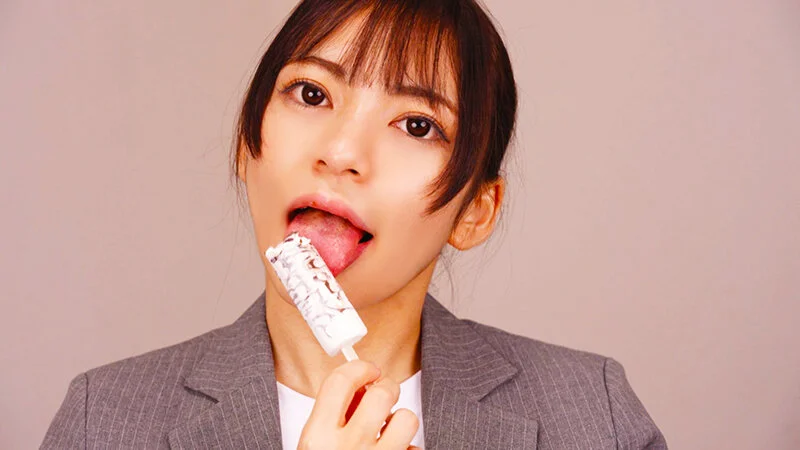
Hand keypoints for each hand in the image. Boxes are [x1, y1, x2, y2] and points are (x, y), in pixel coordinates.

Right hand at [297, 360, 419, 449]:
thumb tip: (360, 387)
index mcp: (318, 437)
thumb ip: (331, 418)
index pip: (341, 381)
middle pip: (380, 394)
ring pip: (407, 419)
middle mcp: (347, 448)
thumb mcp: (314, 445)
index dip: (359, 368)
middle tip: (383, 395)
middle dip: (387, 388)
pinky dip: (409, 447)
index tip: (369, 369)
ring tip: (390, 430)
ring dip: (401, 420)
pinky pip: (416, 447)